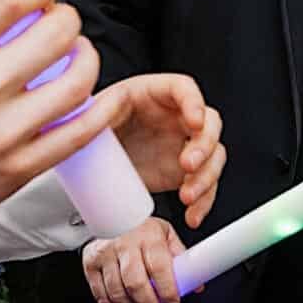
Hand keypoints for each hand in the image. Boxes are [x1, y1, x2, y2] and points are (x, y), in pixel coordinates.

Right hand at [0, 0, 106, 275]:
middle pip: (53, 34)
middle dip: (64, 17)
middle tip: (57, 21)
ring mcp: (0, 134)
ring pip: (76, 81)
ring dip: (86, 56)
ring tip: (76, 52)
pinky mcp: (19, 168)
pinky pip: (79, 134)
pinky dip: (103, 109)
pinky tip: (104, 95)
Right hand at [84, 217, 182, 302]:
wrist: (110, 214)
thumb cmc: (141, 227)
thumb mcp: (166, 234)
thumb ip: (180, 258)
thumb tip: (196, 284)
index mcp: (148, 236)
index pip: (159, 267)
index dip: (167, 289)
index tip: (173, 301)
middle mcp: (124, 244)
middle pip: (135, 284)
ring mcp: (104, 254)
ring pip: (117, 294)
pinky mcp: (90, 265)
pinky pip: (101, 298)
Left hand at [92, 73, 224, 225]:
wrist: (89, 163)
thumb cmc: (91, 131)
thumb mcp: (92, 117)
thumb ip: (100, 112)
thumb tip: (101, 111)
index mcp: (152, 94)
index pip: (183, 88)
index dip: (194, 102)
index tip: (195, 122)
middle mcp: (174, 116)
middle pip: (209, 122)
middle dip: (204, 145)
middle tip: (187, 165)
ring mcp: (182, 144)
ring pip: (214, 155)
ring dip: (206, 177)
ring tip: (187, 197)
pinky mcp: (183, 171)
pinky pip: (205, 184)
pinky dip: (203, 201)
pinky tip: (192, 215)